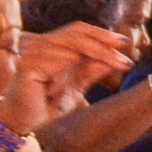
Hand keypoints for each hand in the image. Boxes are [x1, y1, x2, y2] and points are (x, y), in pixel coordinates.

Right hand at [0, 25, 132, 132]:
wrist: (26, 121)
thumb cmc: (50, 103)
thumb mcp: (78, 85)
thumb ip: (93, 70)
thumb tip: (117, 57)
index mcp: (52, 43)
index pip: (79, 29)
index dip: (102, 34)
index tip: (125, 43)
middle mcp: (40, 42)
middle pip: (77, 35)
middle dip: (104, 48)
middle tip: (124, 62)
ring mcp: (31, 51)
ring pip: (69, 49)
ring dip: (80, 68)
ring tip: (74, 87)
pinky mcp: (25, 64)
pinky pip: (53, 62)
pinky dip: (63, 74)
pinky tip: (56, 88)